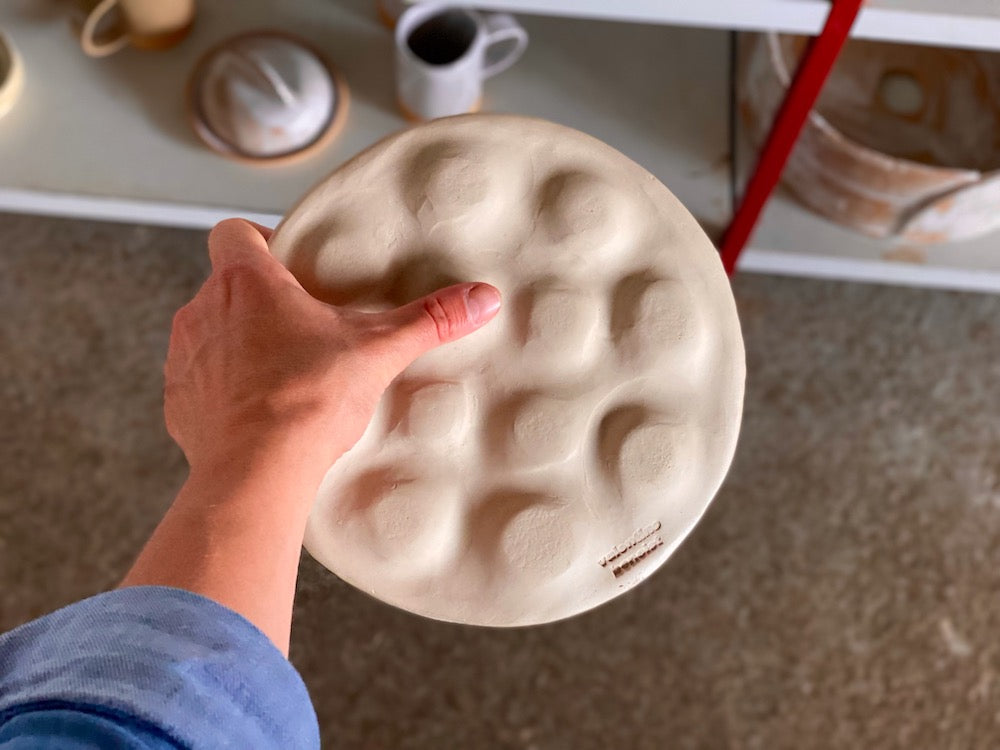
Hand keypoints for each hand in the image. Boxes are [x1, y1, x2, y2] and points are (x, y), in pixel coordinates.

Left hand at [164, 219, 500, 482]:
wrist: (256, 472)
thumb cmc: (308, 401)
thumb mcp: (378, 352)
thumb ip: (429, 320)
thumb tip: (482, 297)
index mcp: (246, 283)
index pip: (233, 231)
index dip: (260, 240)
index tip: (292, 264)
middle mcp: (204, 310)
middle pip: (226, 285)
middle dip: (260, 300)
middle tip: (302, 325)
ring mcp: (184, 357)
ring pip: (209, 332)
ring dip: (237, 343)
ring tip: (282, 371)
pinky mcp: (178, 402)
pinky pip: (198, 381)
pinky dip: (222, 388)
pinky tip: (257, 410)